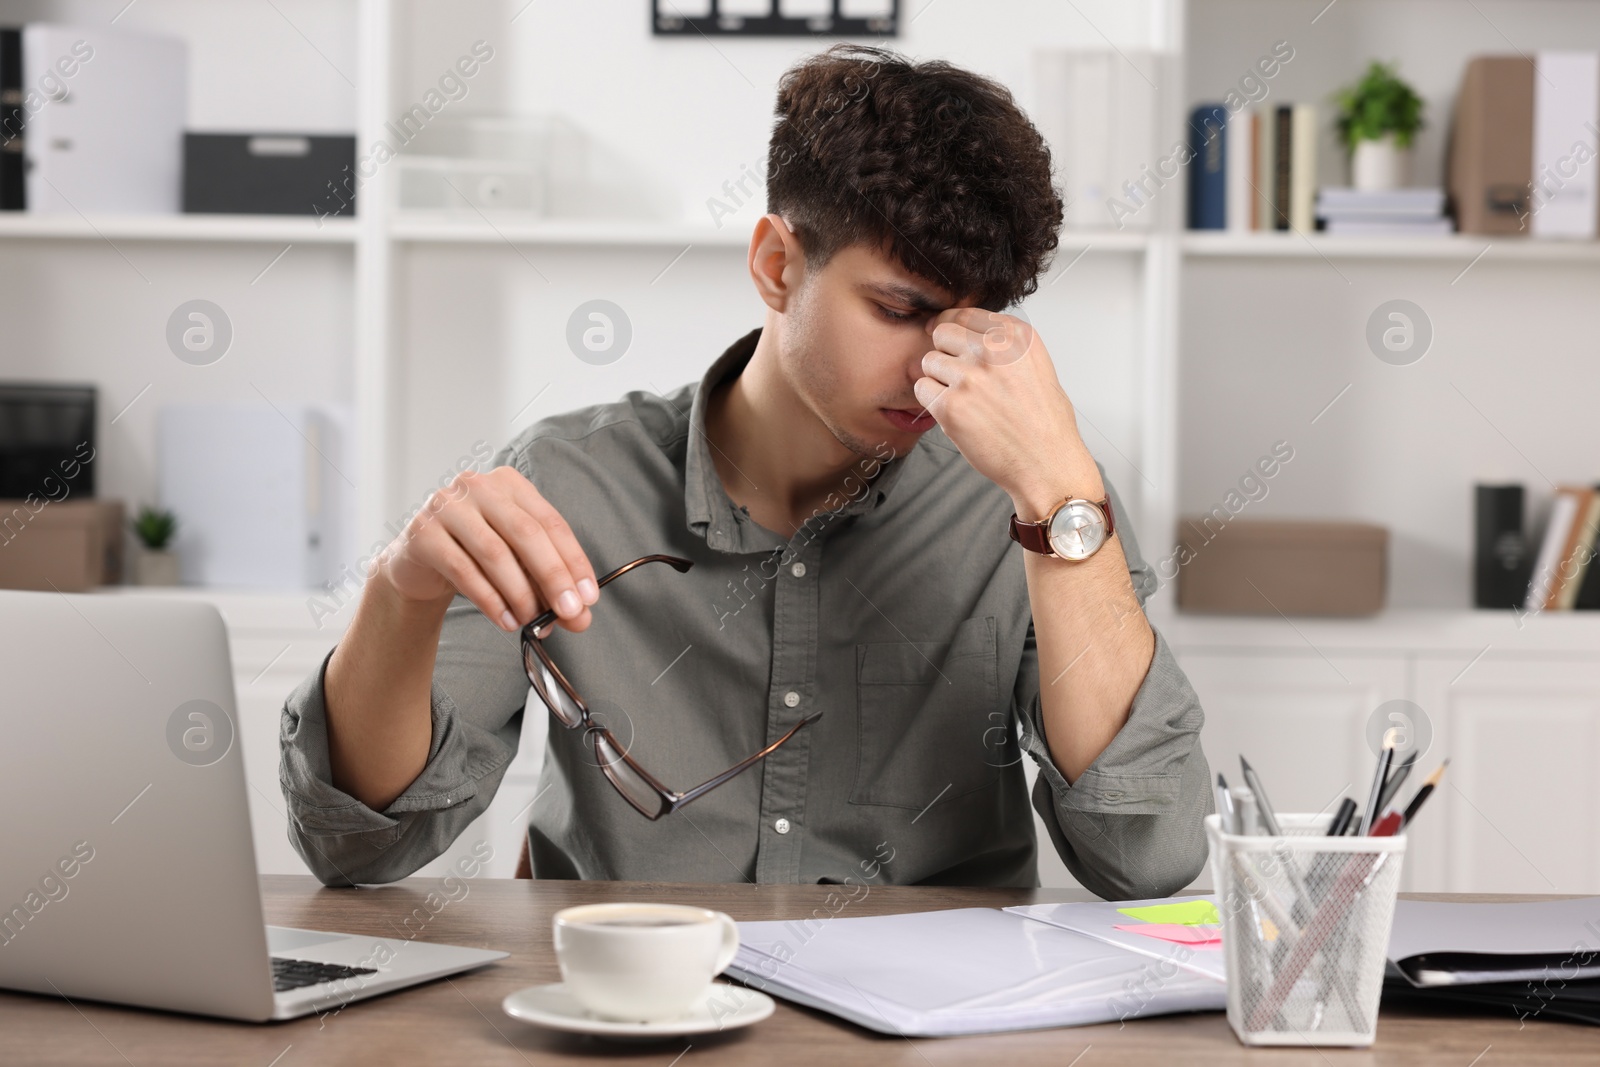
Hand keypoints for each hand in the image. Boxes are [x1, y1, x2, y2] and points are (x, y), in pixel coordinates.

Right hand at [377, 466, 598, 633]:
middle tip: (569, 613)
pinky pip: (463, 569)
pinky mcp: (423, 533)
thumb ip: (547, 583)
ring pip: (495, 553)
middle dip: (553, 577)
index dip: (573, 561)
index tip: (589, 597)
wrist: (417, 562)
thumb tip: (579, 616)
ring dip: (521, 594)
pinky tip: (506, 621)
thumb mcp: (516, 561)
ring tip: (533, 621)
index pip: (551, 522)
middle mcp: (478, 486)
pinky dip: (490, 600)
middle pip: (526, 533)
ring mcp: (447, 506)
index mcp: (510, 484)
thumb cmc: (475, 555)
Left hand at [914, 309, 1102, 515]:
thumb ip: (1005, 345)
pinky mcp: (951, 406)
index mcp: (1016, 337)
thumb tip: (969, 334)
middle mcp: (993, 352)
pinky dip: (931, 400)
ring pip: (929, 361)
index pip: (965, 314)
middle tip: (954, 373)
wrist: (1046, 463)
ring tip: (960, 398)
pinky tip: (952, 412)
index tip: (945, 335)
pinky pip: (922, 389)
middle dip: (944, 351)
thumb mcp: (1037, 367)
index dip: (951, 326)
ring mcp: (970, 377)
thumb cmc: (1044, 423)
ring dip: (937, 378)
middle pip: (942, 332)